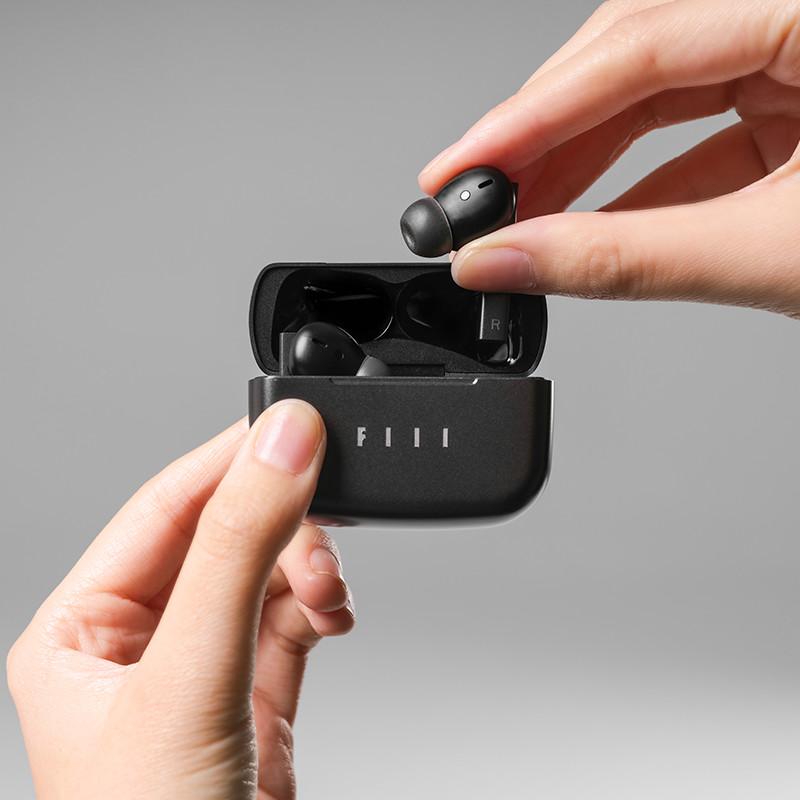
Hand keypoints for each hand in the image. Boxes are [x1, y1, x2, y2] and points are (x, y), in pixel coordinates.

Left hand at [7, 401, 353, 799]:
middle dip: (281, 525)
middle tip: (325, 521)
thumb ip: (242, 550)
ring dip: (307, 568)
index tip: (294, 426)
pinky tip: (332, 616)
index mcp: (84, 628)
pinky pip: (293, 617)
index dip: (230, 460)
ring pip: (265, 574)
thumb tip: (281, 444)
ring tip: (328, 591)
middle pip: (223, 535)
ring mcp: (201, 668)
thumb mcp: (192, 678)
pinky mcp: (254, 694)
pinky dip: (320, 605)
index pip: (164, 507)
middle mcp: (138, 642)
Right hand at [420, 0, 799, 316]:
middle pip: (636, 50)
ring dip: (577, 156)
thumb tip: (504, 263)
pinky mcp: (795, 106)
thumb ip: (627, 260)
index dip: (535, 114)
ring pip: (656, 88)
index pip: (642, 42)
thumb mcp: (771, 256)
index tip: (462, 170)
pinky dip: (632, 183)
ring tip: (515, 213)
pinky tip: (583, 222)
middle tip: (476, 192)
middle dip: (545, 130)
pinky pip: (693, 130)